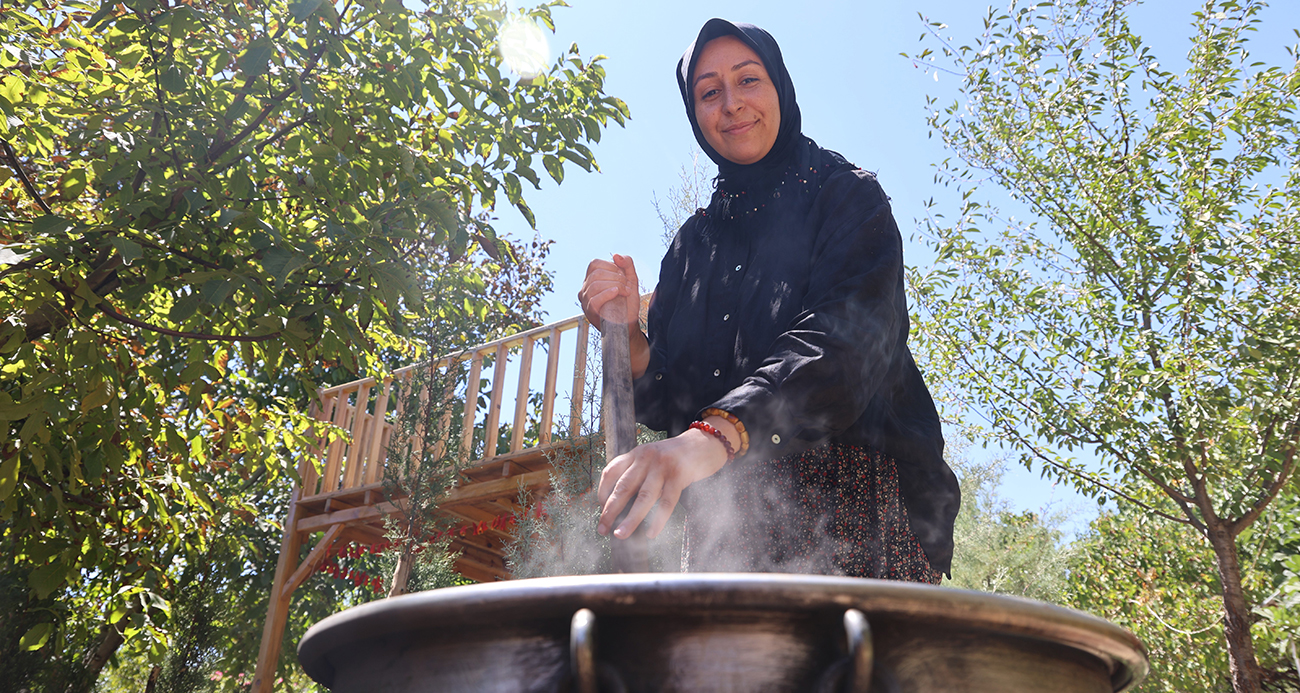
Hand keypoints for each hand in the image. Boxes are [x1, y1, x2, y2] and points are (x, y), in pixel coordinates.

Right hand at [578, 254, 639, 327]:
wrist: (630, 324)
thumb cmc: (627, 303)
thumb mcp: (631, 280)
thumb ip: (627, 264)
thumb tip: (616, 255)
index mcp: (592, 280)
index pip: (594, 264)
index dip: (611, 266)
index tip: (623, 277)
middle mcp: (585, 289)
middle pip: (596, 273)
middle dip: (616, 277)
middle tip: (627, 287)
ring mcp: (585, 301)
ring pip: (595, 284)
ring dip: (615, 285)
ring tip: (625, 292)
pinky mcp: (590, 311)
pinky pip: (594, 299)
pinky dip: (607, 293)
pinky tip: (616, 293)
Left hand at [596, 419, 737, 539]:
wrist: (706, 442)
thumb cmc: (678, 456)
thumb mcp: (653, 458)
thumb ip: (639, 473)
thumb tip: (623, 504)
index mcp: (637, 453)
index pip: (611, 472)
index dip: (602, 493)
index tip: (600, 510)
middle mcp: (646, 458)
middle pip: (623, 487)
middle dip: (610, 510)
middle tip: (602, 529)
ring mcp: (663, 466)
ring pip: (643, 497)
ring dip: (630, 519)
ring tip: (621, 535)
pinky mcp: (680, 475)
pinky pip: (666, 502)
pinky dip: (658, 519)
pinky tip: (652, 532)